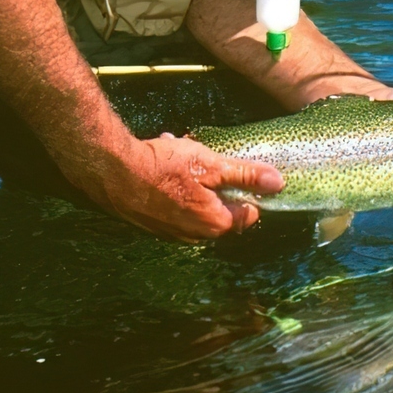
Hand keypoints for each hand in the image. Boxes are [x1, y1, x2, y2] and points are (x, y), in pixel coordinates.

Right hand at [97, 134, 282, 243]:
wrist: (114, 173)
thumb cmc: (164, 168)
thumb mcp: (211, 164)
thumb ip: (246, 175)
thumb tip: (278, 183)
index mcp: (216, 224)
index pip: (249, 213)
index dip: (249, 189)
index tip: (241, 170)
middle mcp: (196, 236)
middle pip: (222, 209)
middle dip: (218, 183)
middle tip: (207, 160)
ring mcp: (173, 233)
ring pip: (197, 205)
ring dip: (196, 183)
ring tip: (182, 156)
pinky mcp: (154, 225)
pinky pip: (176, 206)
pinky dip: (176, 189)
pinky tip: (165, 165)